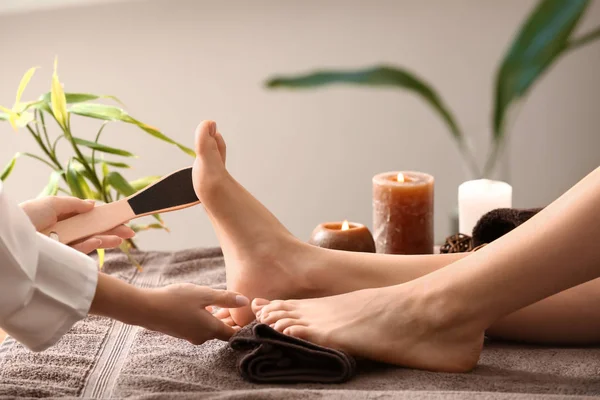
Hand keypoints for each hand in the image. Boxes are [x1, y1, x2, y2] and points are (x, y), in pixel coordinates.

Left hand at [20, 196, 134, 253]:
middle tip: (130, 231)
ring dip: (107, 239)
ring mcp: (62, 245)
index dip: (104, 216)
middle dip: (112, 229)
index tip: (120, 217)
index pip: (88, 217)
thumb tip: (93, 204)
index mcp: (60, 216)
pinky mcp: (60, 257)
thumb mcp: (51, 203)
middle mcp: (63, 231)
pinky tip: (100, 241)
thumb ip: (74, 204)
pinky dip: (90, 246)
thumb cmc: (26, 217)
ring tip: (122, 238)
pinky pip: (79, 251)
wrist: (9, 240)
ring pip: (89, 241)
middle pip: (92, 230)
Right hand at [139, 283, 248, 343]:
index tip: (249, 317)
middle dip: (230, 320)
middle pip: (222, 331)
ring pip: (209, 327)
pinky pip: (199, 326)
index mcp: (211, 330)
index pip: (233, 334)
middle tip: (237, 306)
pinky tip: (203, 305)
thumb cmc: (176, 300)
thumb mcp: (204, 294)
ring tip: (221, 303)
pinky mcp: (181, 331)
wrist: (146, 309)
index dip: (242, 326)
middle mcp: (202, 337)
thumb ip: (226, 298)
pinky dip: (205, 317)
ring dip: (217, 317)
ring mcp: (190, 335)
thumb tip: (245, 302)